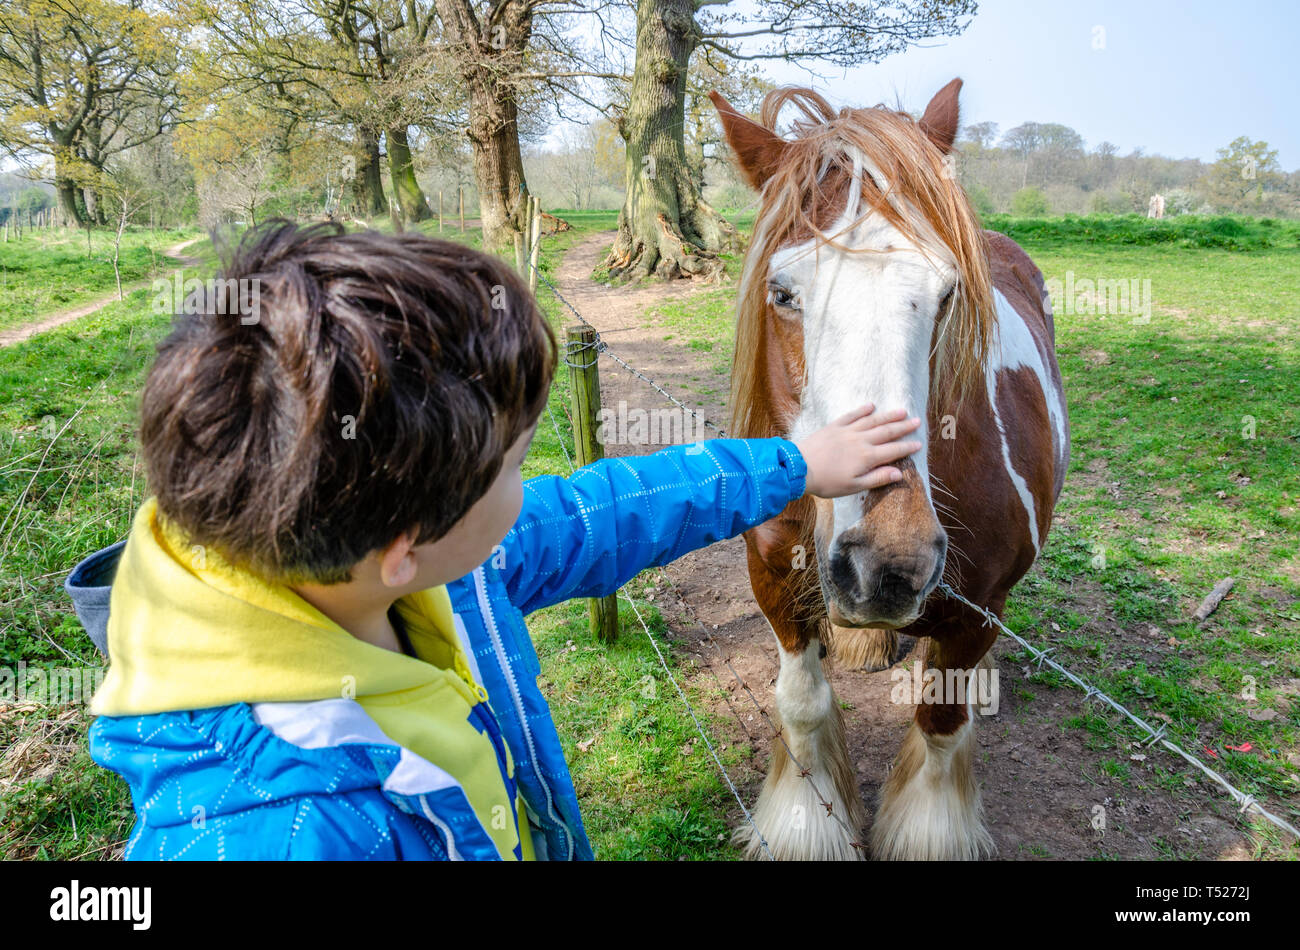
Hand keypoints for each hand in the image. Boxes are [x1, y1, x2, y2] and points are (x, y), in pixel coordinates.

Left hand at [795, 405, 922, 497]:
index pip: (893, 450)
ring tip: (902, 411)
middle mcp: (860, 441)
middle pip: (886, 431)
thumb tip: (899, 473)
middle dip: (903, 427)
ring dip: (888, 415)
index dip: (907, 447)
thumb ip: (877, 478)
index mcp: (867, 457)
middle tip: (917, 421)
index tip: (919, 443)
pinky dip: (862, 410)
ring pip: (872, 420)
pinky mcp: (834, 426)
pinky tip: (871, 406)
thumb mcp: (854, 486)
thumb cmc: (827, 482)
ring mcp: (847, 431)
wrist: (799, 468)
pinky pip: (852, 415)